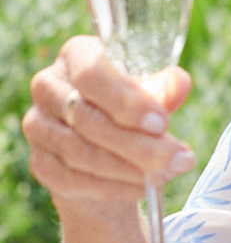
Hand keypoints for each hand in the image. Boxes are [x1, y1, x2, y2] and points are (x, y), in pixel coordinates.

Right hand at [24, 36, 195, 207]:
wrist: (110, 147)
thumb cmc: (136, 106)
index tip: (162, 124)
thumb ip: (165, 86)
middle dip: (138, 143)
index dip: (126, 102)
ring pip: (80, 152)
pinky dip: (112, 186)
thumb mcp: (154, 90)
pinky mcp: (40, 162)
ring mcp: (38, 125)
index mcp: (76, 54)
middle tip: (179, 158)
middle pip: (88, 118)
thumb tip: (178, 85)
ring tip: (168, 172)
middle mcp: (48, 86)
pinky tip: (142, 187)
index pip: (92, 74)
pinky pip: (72, 179)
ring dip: (129, 168)